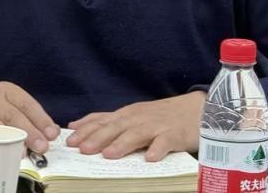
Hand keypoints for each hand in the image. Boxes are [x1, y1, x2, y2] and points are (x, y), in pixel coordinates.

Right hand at [0, 82, 58, 152]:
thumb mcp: (6, 103)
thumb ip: (27, 115)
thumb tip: (50, 131)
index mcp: (7, 90)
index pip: (28, 104)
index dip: (41, 119)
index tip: (51, 133)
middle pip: (15, 116)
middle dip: (30, 133)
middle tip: (42, 146)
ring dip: (13, 141)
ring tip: (24, 152)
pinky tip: (2, 152)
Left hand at [66, 91, 205, 161]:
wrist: (197, 109)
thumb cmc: (161, 116)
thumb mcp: (132, 115)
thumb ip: (106, 120)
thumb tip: (76, 126)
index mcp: (127, 115)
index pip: (102, 121)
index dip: (86, 130)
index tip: (70, 140)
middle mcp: (138, 118)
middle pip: (115, 127)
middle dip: (98, 138)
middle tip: (83, 149)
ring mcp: (156, 126)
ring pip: (137, 134)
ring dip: (122, 144)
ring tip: (109, 155)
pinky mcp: (174, 135)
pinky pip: (165, 142)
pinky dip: (157, 149)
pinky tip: (150, 158)